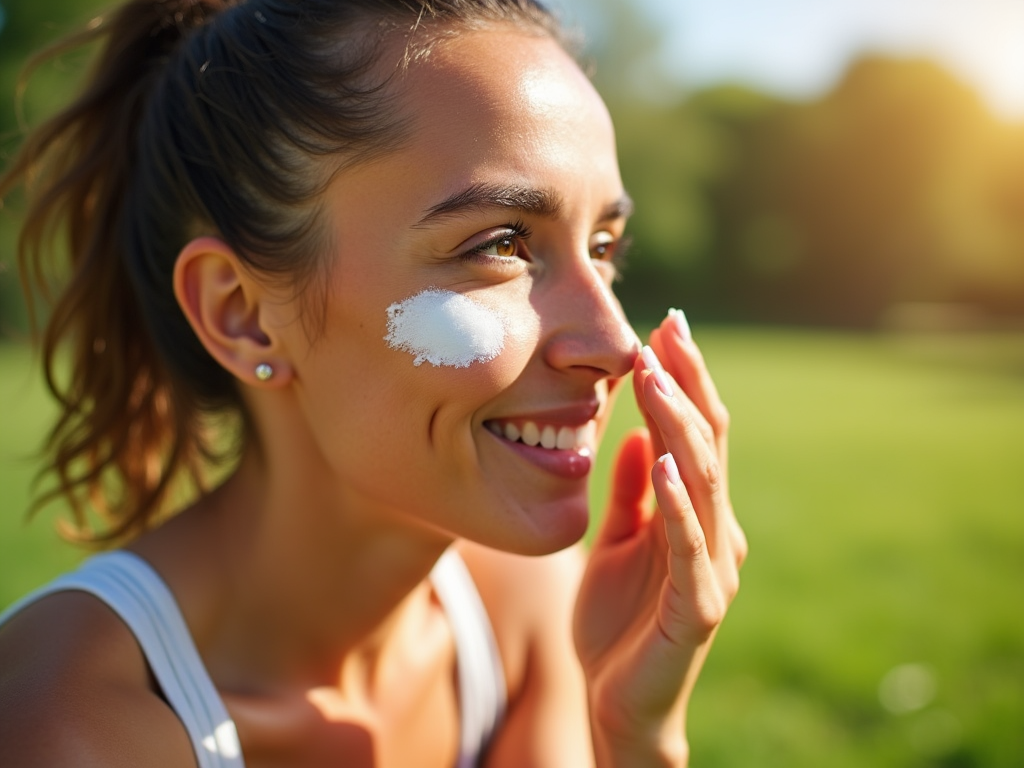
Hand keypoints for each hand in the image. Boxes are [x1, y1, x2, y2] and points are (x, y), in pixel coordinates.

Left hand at [573, 310, 746, 766]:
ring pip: (703, 483)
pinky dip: (677, 504)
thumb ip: (631, 495)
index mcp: (696, 514)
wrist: (620, 702)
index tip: (662, 328)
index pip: (695, 435)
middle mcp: (715, 532)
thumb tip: (638, 438)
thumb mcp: (616, 544)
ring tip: (655, 376)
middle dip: (688, 384)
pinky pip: (689, 548)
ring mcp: (711, 568)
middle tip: (667, 328)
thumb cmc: (620, 624)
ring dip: (678, 427)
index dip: (683, 382)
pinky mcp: (699, 608)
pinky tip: (662, 464)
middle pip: (707, 444)